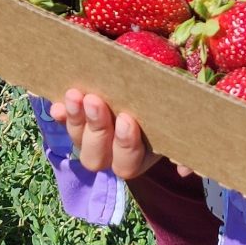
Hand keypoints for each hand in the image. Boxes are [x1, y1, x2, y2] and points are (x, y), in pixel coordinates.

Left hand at [49, 89, 187, 179]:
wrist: (154, 74)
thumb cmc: (174, 94)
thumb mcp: (185, 111)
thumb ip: (188, 137)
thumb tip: (185, 170)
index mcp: (144, 155)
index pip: (129, 164)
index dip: (126, 145)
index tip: (128, 119)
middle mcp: (114, 152)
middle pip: (97, 159)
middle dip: (96, 129)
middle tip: (96, 101)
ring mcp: (93, 138)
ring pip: (79, 141)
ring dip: (76, 120)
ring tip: (76, 95)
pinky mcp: (78, 119)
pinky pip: (63, 123)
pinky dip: (60, 114)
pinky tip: (58, 104)